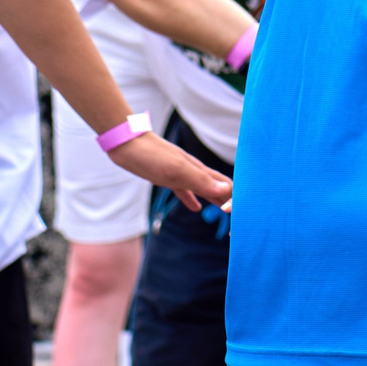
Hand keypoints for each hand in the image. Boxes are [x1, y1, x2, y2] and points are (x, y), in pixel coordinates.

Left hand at [106, 131, 232, 210]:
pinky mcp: (168, 177)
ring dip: (216, 201)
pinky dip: (193, 200)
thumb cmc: (151, 155)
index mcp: (199, 171)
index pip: (227, 187)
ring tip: (226, 215)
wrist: (126, 143)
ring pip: (205, 189)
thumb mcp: (176, 171)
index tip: (239, 220)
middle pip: (219, 188)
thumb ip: (200, 181)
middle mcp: (194, 172)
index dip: (236, 202)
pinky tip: (196, 208)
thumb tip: (227, 190)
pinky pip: (186, 191)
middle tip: (240, 222)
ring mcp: (181, 174)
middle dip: (231, 203)